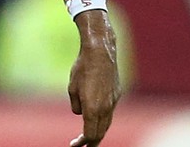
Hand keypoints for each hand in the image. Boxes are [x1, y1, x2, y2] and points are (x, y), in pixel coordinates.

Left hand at [68, 11, 120, 145]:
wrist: (100, 52)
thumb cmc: (82, 68)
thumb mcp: (72, 88)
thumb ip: (77, 106)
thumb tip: (81, 113)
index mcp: (93, 109)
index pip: (90, 135)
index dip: (82, 143)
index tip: (74, 145)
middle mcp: (106, 108)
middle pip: (100, 133)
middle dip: (92, 142)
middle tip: (82, 145)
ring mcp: (113, 101)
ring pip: (107, 123)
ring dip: (99, 131)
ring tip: (90, 136)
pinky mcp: (117, 94)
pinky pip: (110, 112)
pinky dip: (103, 119)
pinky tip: (97, 117)